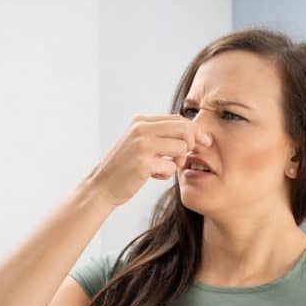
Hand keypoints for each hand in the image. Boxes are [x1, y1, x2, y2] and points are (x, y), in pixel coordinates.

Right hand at [86, 113, 211, 206]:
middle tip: (184, 158)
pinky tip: (151, 175)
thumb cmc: (125, 166)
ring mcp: (142, 145)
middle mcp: (141, 129)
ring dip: (178, 161)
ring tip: (163, 167)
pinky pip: (172, 167)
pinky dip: (166, 174)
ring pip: (181, 148)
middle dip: (192, 144)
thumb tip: (194, 131)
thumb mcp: (139, 141)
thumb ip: (161, 134)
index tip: (203, 142)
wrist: (101, 185)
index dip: (195, 131)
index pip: (178, 119)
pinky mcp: (143, 164)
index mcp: (141, 121)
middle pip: (184, 129)